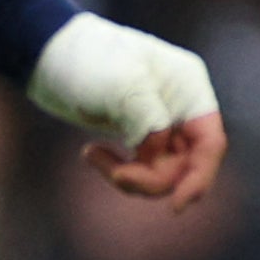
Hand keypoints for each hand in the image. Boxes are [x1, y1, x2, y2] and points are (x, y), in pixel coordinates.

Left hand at [28, 15, 225, 209]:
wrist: (49, 53)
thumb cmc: (89, 59)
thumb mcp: (122, 84)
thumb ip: (148, 120)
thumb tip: (156, 152)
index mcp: (189, 88)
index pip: (210, 143)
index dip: (199, 178)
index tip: (176, 206)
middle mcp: (179, 108)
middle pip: (184, 165)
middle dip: (152, 178)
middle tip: (117, 176)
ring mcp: (157, 122)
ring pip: (160, 172)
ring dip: (129, 175)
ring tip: (91, 156)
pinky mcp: (134, 133)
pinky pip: (138, 167)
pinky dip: (116, 168)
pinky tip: (89, 153)